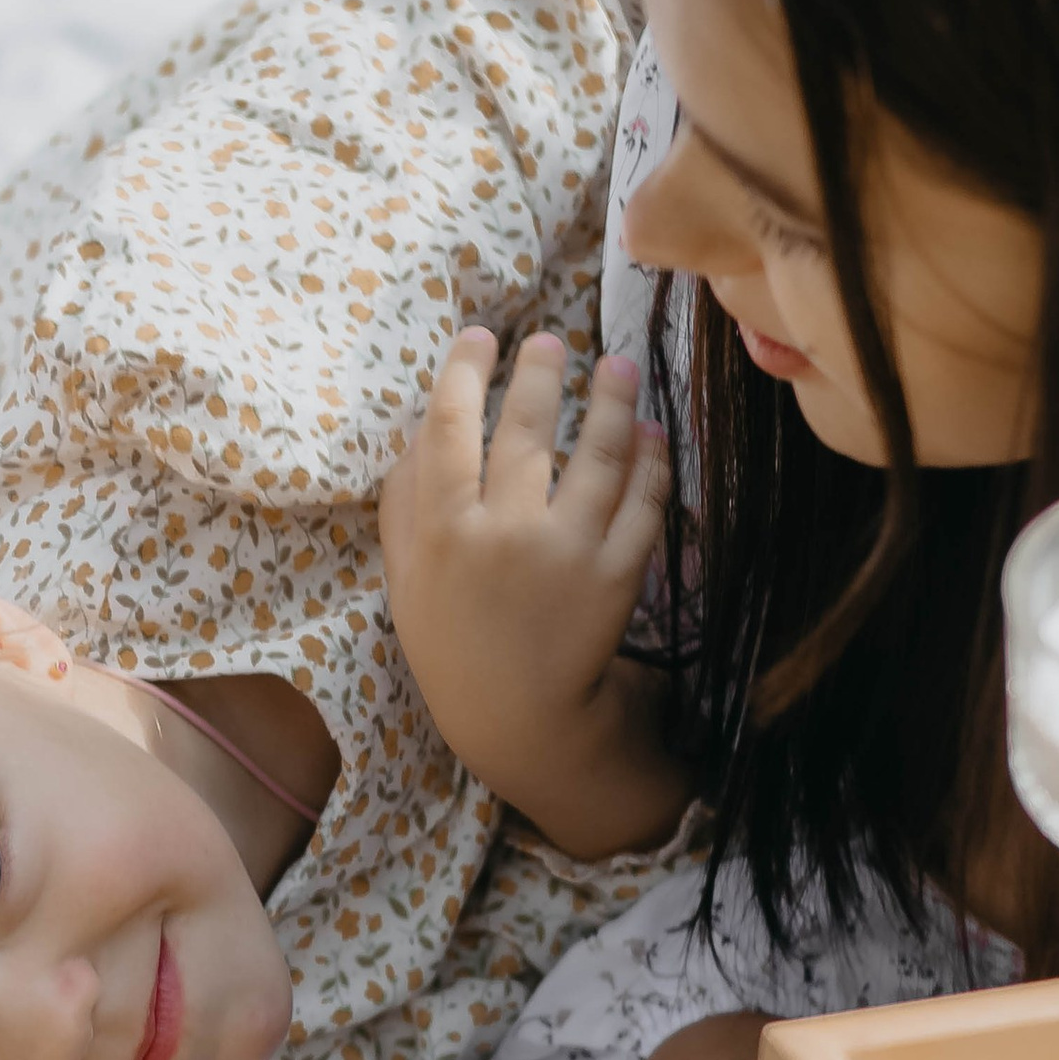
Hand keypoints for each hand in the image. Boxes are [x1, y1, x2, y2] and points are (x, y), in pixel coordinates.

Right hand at [380, 328, 676, 854]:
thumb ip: (404, 505)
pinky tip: (653, 435)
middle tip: (550, 340)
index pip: (448, 431)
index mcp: (442, 532)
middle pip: (525, 431)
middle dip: (539, 373)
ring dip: (612, 402)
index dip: (463, 374)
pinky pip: (644, 503)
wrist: (519, 721)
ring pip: (597, 455)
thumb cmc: (452, 643)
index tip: (479, 338)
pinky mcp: (620, 575)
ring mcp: (567, 554)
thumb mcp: (406, 579)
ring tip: (619, 369)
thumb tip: (420, 428)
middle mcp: (503, 535)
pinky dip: (653, 462)